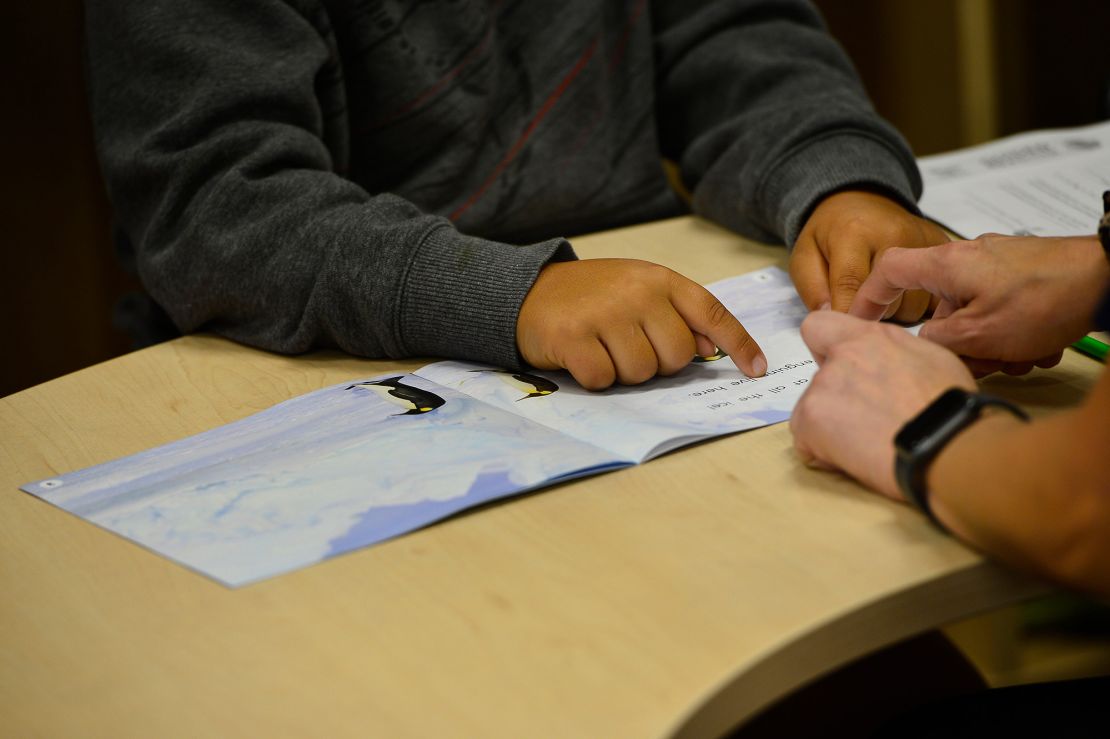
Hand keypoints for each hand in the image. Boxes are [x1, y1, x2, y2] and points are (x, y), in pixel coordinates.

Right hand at [516, 259, 766, 389]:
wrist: (529, 291)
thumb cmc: (592, 296)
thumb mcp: (637, 291)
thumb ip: (675, 314)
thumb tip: (708, 348)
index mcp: (659, 280)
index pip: (711, 314)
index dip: (738, 344)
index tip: (757, 370)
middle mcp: (637, 293)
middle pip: (676, 356)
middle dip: (658, 364)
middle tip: (629, 347)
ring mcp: (605, 313)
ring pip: (641, 373)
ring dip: (623, 373)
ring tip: (603, 348)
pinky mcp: (574, 337)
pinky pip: (604, 380)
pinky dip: (594, 379)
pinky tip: (581, 357)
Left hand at [790, 311, 974, 499]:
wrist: (948, 446)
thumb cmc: (952, 409)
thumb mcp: (932, 359)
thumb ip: (894, 353)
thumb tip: (886, 364)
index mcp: (870, 337)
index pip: (819, 325)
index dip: (825, 348)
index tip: (842, 368)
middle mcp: (841, 356)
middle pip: (820, 377)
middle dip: (837, 397)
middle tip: (868, 420)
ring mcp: (822, 387)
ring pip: (813, 409)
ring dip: (833, 427)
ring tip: (870, 444)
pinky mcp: (810, 419)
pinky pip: (805, 440)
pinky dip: (823, 452)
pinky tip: (857, 458)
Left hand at [791, 190, 948, 318]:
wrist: (860, 199)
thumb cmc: (828, 234)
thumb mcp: (804, 258)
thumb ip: (813, 291)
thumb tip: (833, 319)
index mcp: (854, 234)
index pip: (853, 288)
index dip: (847, 318)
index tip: (844, 333)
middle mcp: (895, 235)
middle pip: (889, 304)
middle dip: (871, 316)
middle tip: (860, 309)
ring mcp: (923, 241)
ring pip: (916, 305)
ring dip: (897, 312)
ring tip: (881, 297)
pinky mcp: (942, 247)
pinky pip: (936, 295)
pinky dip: (920, 302)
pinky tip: (903, 293)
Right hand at [849, 234, 1108, 373]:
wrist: (1109, 279)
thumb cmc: (1046, 298)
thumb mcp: (978, 335)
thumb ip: (937, 342)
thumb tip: (925, 345)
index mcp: (947, 264)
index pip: (888, 271)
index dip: (868, 297)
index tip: (860, 321)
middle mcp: (969, 257)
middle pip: (939, 305)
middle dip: (957, 342)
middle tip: (979, 362)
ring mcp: (999, 264)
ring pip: (974, 313)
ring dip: (992, 344)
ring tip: (1021, 356)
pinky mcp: (1025, 273)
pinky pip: (1002, 309)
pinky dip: (1013, 333)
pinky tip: (1038, 347)